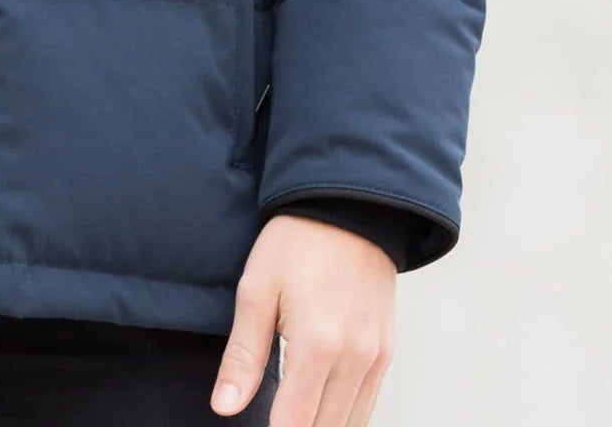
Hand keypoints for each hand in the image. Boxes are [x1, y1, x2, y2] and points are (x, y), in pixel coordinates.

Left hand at [211, 214, 395, 426]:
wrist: (348, 207)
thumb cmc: (296, 242)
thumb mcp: (256, 289)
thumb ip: (243, 356)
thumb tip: (225, 407)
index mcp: (317, 346)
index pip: (292, 423)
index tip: (253, 425)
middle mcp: (354, 360)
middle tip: (269, 418)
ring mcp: (376, 358)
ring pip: (349, 424)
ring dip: (320, 425)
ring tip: (290, 413)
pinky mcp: (386, 352)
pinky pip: (368, 404)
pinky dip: (344, 417)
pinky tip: (319, 410)